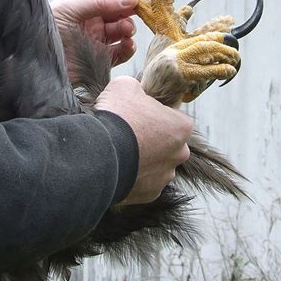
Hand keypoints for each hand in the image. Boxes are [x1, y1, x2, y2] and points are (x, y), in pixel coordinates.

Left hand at [51, 0, 138, 80]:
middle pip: (120, 6)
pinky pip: (122, 51)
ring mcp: (98, 37)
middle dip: (128, 8)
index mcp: (80, 0)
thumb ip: (100, 2)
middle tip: (136, 11)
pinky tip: (127, 45)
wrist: (40, 67)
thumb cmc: (47, 32)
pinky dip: (129, 47)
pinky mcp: (102, 57)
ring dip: (129, 27)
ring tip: (126, 30)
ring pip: (124, 27)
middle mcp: (91, 17)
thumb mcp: (69, 10)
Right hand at [95, 76, 191, 204]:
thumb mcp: (125, 85)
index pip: (174, 117)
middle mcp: (180, 154)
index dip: (155, 113)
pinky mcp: (149, 194)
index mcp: (181, 127)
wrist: (98, 153)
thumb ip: (136, 88)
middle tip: (128, 132)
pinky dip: (132, 175)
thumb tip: (134, 91)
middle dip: (152, 138)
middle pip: (168, 143)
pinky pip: (142, 182)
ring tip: (119, 151)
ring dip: (142, 158)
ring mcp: (164, 177)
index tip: (138, 113)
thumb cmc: (117, 116)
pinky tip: (116, 166)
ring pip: (156, 164)